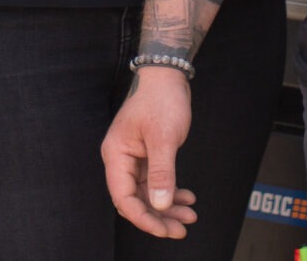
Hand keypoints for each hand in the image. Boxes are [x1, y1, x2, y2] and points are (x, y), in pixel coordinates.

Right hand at [103, 67, 199, 237]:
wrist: (168, 76)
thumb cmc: (162, 100)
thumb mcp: (164, 138)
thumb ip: (162, 172)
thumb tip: (159, 205)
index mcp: (116, 154)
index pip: (123, 197)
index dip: (143, 218)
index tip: (164, 229)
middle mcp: (121, 159)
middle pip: (135, 200)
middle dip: (158, 217)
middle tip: (181, 229)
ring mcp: (134, 159)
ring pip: (147, 194)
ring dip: (167, 207)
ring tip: (190, 215)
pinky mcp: (147, 156)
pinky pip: (156, 183)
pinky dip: (171, 193)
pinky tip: (187, 198)